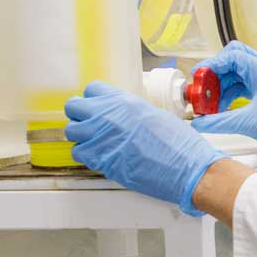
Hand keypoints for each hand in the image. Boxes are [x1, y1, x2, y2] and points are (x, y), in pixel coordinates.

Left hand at [64, 82, 226, 214]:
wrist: (185, 167)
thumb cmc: (178, 143)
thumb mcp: (154, 115)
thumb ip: (131, 112)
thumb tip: (122, 116)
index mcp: (123, 102)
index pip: (91, 90)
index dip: (93, 100)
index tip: (97, 108)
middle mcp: (107, 116)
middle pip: (73, 107)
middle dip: (79, 115)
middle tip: (89, 125)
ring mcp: (100, 137)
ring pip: (71, 131)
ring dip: (80, 136)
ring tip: (94, 143)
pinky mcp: (100, 159)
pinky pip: (78, 153)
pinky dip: (85, 155)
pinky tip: (98, 157)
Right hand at [192, 42, 256, 175]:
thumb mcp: (247, 124)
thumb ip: (218, 122)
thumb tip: (198, 122)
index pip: (233, 56)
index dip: (212, 64)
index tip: (199, 75)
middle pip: (235, 59)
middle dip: (216, 72)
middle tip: (202, 86)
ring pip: (238, 72)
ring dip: (222, 85)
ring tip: (209, 101)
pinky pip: (244, 83)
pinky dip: (231, 92)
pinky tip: (221, 106)